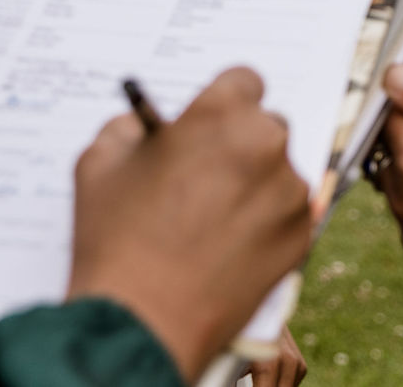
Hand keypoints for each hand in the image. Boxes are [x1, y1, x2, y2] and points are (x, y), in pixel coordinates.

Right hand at [68, 67, 312, 381]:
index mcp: (222, 113)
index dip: (222, 103)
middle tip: (207, 176)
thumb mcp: (99, 163)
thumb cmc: (117, 239)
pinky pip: (288, 215)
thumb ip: (129, 128)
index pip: (243, 81)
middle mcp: (267, 143)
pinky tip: (229, 247)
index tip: (211, 124)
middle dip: (240, 145)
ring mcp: (290, 190)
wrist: (142, 320)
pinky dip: (267, 224)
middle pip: (265, 127)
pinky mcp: (302, 233)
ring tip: (212, 222)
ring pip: (278, 173)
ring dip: (254, 186)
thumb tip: (146, 126)